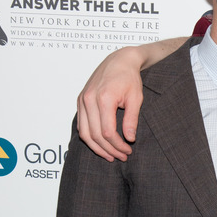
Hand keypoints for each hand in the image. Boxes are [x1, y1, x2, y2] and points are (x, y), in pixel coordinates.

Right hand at [76, 46, 144, 161]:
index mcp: (104, 98)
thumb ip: (131, 119)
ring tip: (110, 155)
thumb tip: (129, 139)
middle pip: (94, 135)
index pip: (107, 132)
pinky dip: (89, 137)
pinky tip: (100, 144)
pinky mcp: (80, 100)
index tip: (127, 150)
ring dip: (97, 147)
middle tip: (121, 156)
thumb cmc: (129, 77)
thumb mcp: (136, 98)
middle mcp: (89, 100)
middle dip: (108, 149)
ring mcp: (82, 100)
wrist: (119, 60)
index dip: (117, 145)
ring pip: (84, 133)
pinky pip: (81, 124)